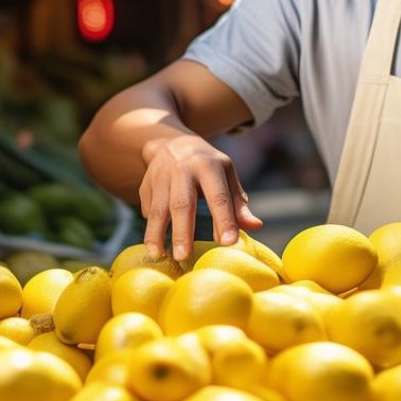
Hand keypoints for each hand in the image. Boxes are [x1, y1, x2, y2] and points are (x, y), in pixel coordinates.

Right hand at [139, 135, 262, 261]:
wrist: (172, 143)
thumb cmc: (207, 166)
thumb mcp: (226, 175)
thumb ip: (238, 203)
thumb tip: (255, 226)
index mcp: (209, 166)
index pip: (218, 196)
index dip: (224, 219)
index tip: (228, 242)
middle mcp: (183, 169)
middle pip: (182, 204)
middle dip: (183, 232)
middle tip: (184, 256)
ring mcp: (160, 176)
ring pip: (158, 208)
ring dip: (156, 234)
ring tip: (159, 255)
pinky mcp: (145, 184)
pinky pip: (147, 209)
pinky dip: (151, 227)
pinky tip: (154, 242)